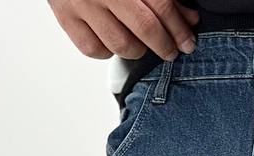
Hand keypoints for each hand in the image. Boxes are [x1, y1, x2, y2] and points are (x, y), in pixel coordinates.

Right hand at [49, 0, 199, 62]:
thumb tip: (188, 19)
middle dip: (163, 45)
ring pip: (120, 45)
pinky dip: (108, 51)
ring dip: (137, 50)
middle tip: (171, 51)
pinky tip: (114, 40)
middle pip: (143, 28)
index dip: (178, 27)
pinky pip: (94, 50)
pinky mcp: (65, 18)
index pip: (161, 5)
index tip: (187, 42)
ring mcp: (81, 4)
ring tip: (142, 45)